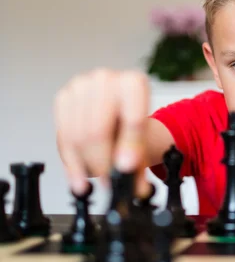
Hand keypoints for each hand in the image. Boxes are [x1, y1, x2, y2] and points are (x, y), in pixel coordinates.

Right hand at [54, 68, 150, 195]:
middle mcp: (106, 79)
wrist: (120, 113)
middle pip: (98, 130)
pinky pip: (63, 136)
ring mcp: (81, 86)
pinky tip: (79, 175)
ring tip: (96, 179)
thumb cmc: (133, 125)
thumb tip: (129, 175)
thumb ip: (138, 157)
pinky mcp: (63, 98)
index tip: (124, 169)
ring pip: (77, 136)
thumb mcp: (144, 139)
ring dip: (85, 165)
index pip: (131, 119)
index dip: (127, 148)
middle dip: (102, 163)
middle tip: (109, 182)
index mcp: (134, 83)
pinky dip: (71, 161)